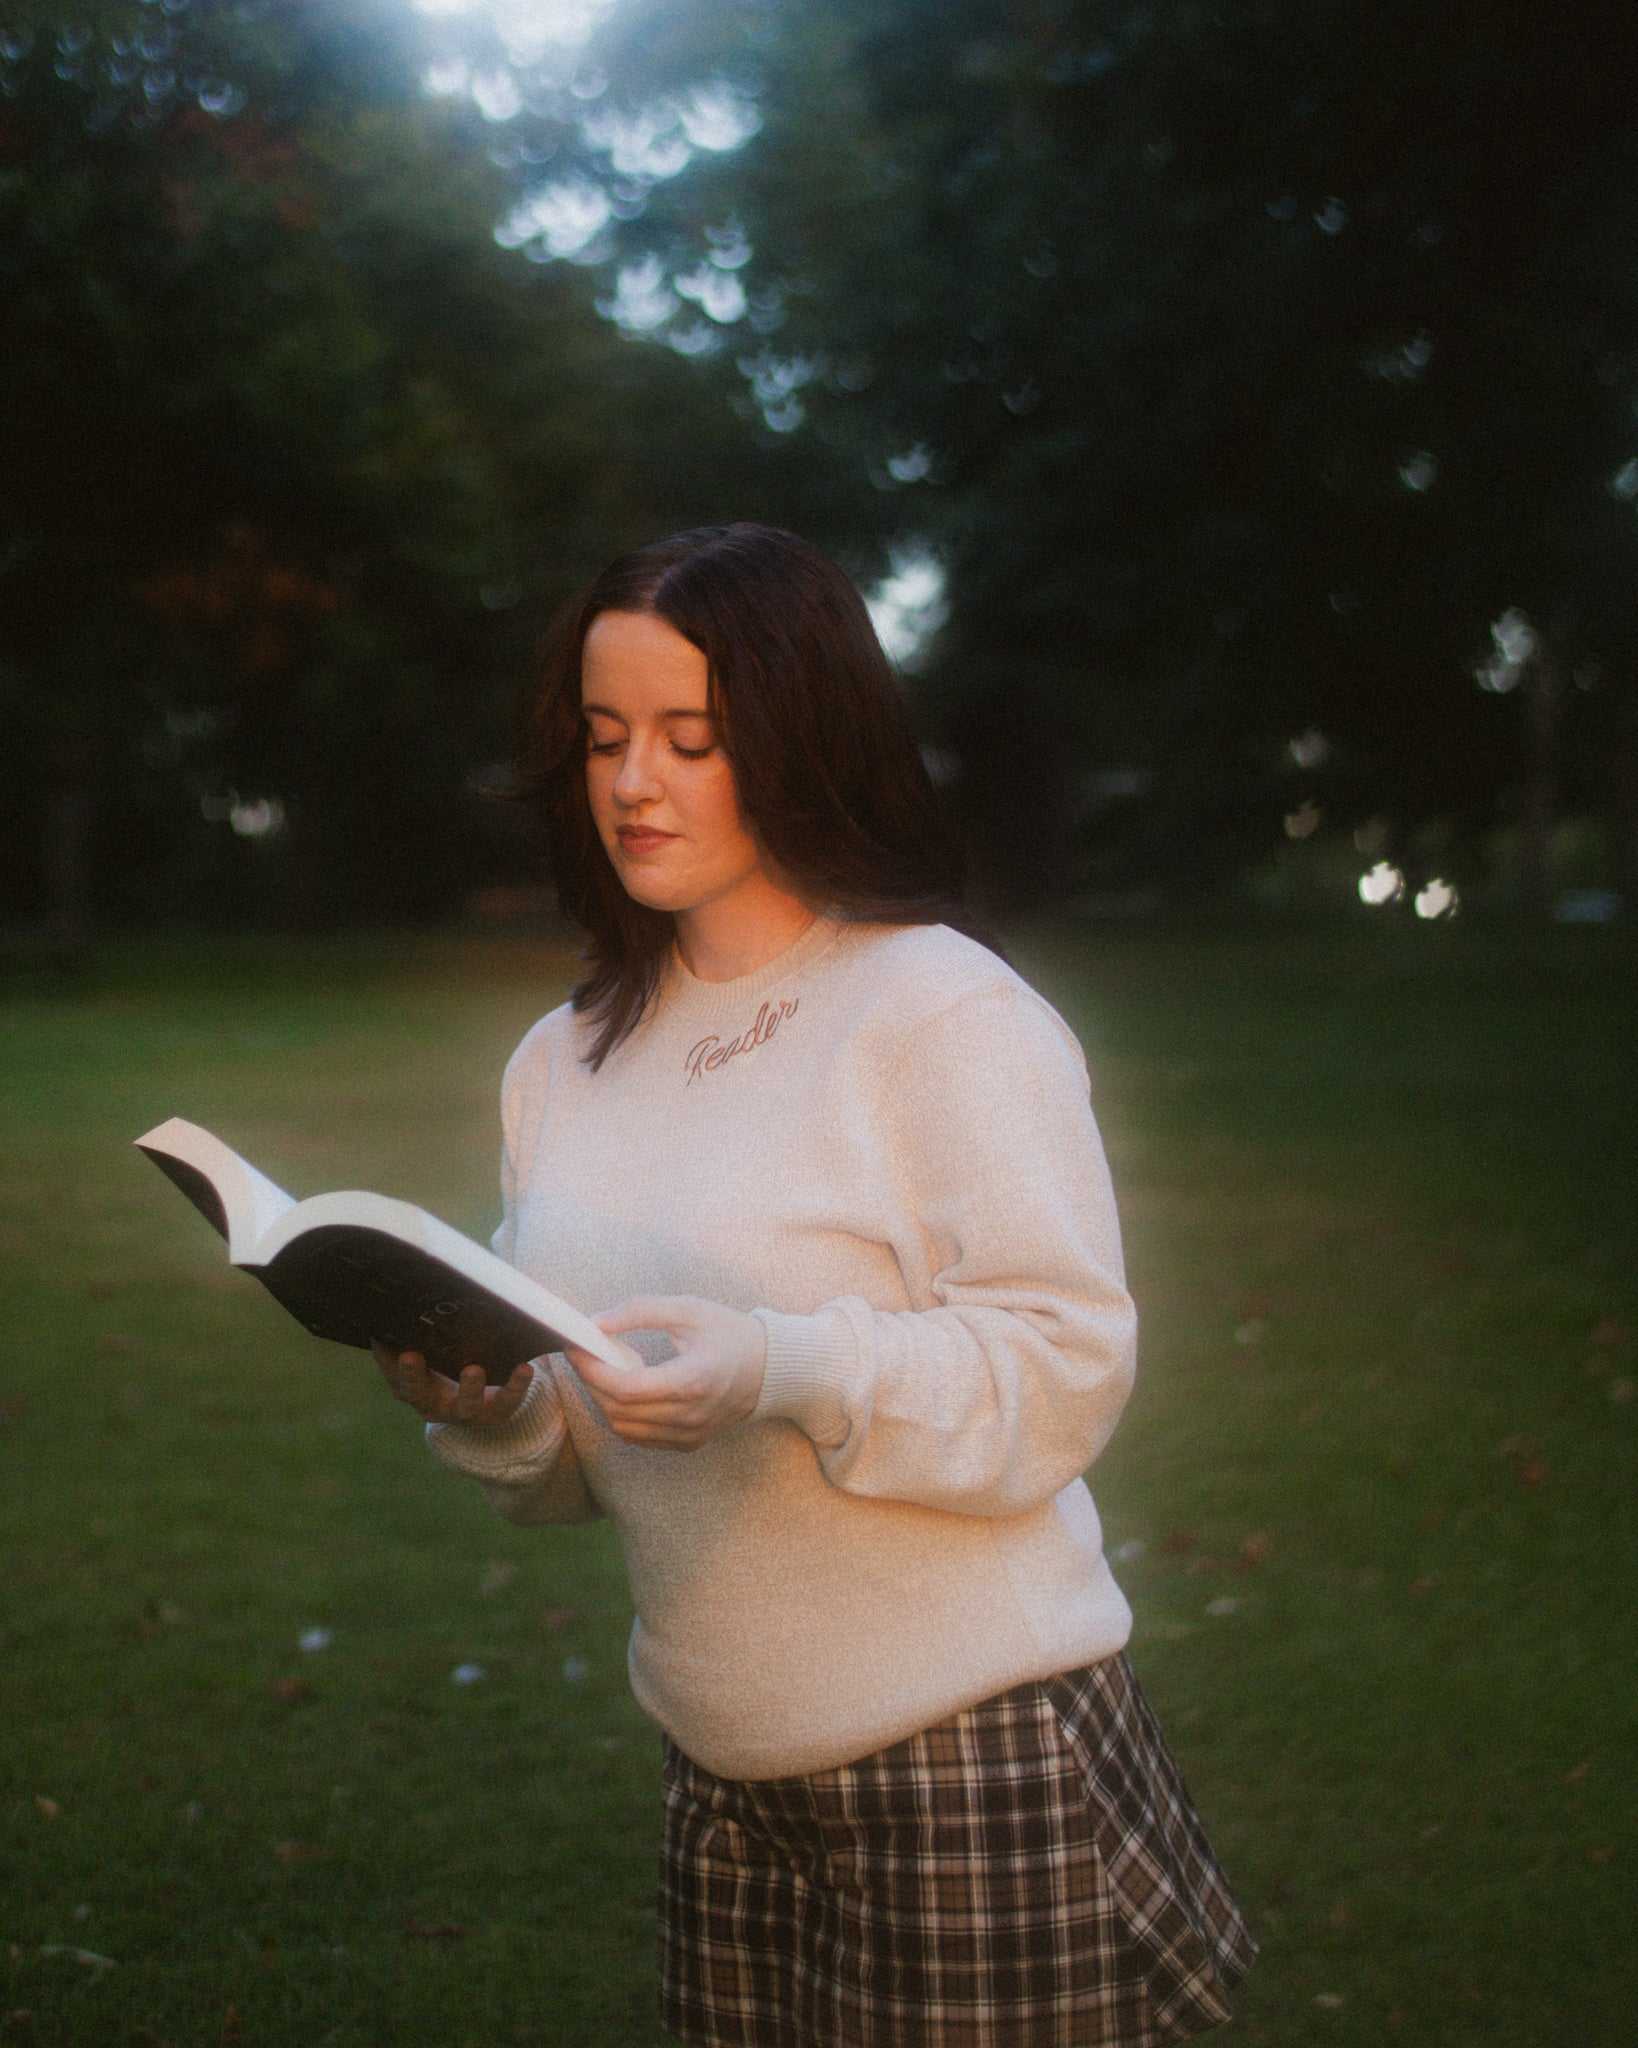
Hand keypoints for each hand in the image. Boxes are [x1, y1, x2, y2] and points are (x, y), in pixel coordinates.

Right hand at [371, 1340, 534, 1425]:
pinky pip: (506, 1403)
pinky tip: (524, 1368)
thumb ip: (410, 1335)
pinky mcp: (496, 1413)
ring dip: (468, 1389)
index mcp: (412, 1388)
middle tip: (410, 1355)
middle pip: (419, 1394)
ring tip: (472, 1369)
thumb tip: (391, 1302)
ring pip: (465, 1406)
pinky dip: (516, 1386)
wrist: (480, 1403)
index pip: (394, 1375)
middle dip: (413, 1375)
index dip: (386, 1362)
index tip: (382, 1341)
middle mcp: (433, 1405)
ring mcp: (465, 1412)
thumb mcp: (427, 1353)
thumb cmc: (446, 1365)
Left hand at [561, 1295, 766, 1451]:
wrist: (769, 1368)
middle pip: (618, 1410)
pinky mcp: (688, 1443)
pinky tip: (629, 1390)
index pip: (625, 1388)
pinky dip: (624, 1416)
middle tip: (586, 1353)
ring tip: (609, 1370)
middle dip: (592, 1381)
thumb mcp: (689, 1309)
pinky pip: (641, 1437)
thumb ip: (640, 1311)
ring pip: (624, 1428)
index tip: (576, 1347)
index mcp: (692, 1380)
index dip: (592, 1369)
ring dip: (605, 1400)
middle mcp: (690, 1415)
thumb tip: (596, 1324)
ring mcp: (689, 1434)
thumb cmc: (730, 1333)